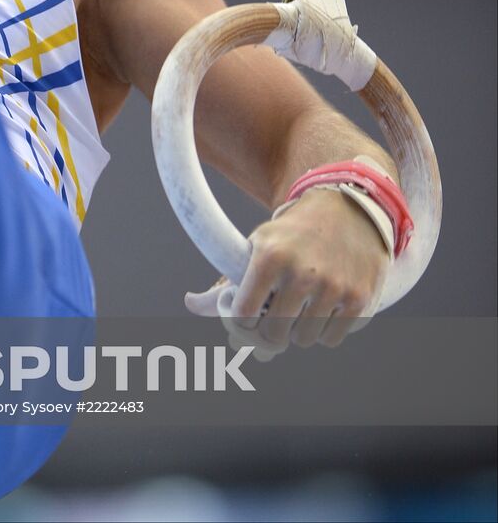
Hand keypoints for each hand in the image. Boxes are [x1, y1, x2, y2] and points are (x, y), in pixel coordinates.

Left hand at [185, 188, 388, 359]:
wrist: (347, 210)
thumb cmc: (291, 234)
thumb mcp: (256, 245)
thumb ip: (224, 280)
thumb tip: (189, 304)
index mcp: (269, 258)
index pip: (244, 314)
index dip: (240, 324)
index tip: (244, 320)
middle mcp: (302, 273)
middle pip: (274, 334)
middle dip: (268, 334)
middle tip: (271, 323)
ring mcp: (334, 288)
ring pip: (304, 340)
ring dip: (297, 333)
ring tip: (298, 310)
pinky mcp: (360, 299)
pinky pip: (331, 339)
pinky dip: (324, 332)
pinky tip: (322, 310)